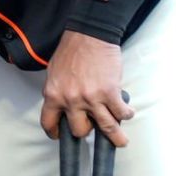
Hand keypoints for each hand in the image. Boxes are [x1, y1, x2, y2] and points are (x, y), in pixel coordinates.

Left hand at [40, 30, 135, 146]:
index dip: (54, 132)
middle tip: (93, 126)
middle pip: (79, 130)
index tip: (59, 136)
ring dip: (115, 136)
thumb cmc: (72, 50)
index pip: (49, 122)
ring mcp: (91, 98)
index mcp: (53, 94)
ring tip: (120, 141)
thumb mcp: (54, 73)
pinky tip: (126, 112)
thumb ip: (58, 92)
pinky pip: (121, 113)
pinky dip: (126, 114)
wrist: (89, 35)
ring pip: (105, 127)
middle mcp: (71, 100)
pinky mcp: (110, 93)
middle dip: (86, 130)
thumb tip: (63, 107)